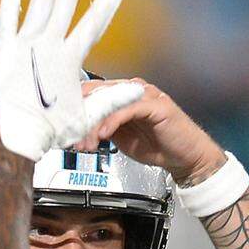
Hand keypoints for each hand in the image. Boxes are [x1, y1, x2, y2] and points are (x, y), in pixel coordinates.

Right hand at [0, 0, 144, 160]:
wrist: (17, 144)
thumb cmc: (47, 134)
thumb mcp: (88, 118)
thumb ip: (112, 100)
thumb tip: (140, 89)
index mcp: (68, 62)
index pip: (90, 28)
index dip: (102, 10)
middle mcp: (48, 50)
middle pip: (64, 9)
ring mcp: (27, 47)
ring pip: (40, 7)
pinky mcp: (6, 51)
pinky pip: (9, 19)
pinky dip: (12, 0)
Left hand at [73, 78, 226, 186]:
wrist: (186, 157)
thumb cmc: (157, 146)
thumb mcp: (120, 138)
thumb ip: (101, 129)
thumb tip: (77, 131)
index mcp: (122, 95)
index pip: (91, 92)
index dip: (75, 109)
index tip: (63, 128)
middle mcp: (132, 90)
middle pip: (97, 94)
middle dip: (80, 118)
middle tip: (70, 138)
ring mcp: (144, 95)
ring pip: (110, 101)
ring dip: (93, 123)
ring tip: (85, 142)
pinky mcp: (156, 105)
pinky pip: (128, 109)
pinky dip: (112, 122)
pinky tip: (104, 135)